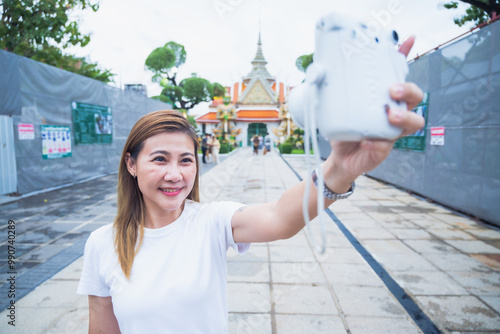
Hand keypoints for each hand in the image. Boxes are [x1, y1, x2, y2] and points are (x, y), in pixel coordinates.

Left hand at [324, 36, 424, 188]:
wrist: (340, 157)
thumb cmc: (344, 128)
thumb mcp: (337, 105)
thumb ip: (334, 90)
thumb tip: (320, 69)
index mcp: (386, 99)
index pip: (400, 74)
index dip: (406, 58)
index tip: (408, 40)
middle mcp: (394, 113)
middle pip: (416, 98)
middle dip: (408, 90)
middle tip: (391, 90)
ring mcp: (391, 132)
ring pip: (413, 123)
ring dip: (404, 117)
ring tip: (389, 115)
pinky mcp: (383, 150)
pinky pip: (387, 147)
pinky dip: (377, 144)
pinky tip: (366, 142)